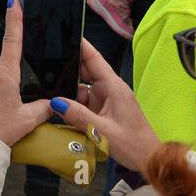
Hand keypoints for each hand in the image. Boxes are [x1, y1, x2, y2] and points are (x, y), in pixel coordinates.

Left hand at [0, 0, 53, 146]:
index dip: (15, 19)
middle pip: (9, 67)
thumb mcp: (27, 120)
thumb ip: (44, 108)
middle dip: (17, 82)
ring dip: (6, 92)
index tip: (14, 2)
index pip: (13, 40)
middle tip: (16, 107)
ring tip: (4, 116)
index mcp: (5, 74)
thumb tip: (55, 102)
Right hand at [49, 39, 160, 171]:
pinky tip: (63, 112)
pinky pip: (85, 103)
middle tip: (45, 70)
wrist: (149, 161)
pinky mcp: (105, 110)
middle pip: (85, 73)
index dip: (80, 45)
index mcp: (114, 87)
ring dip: (70, 95)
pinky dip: (75, 107)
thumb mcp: (101, 130)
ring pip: (82, 90)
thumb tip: (55, 101)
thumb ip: (77, 115)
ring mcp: (108, 100)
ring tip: (52, 98)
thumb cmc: (131, 144)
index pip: (94, 60)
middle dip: (67, 72)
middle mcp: (110, 89)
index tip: (65, 34)